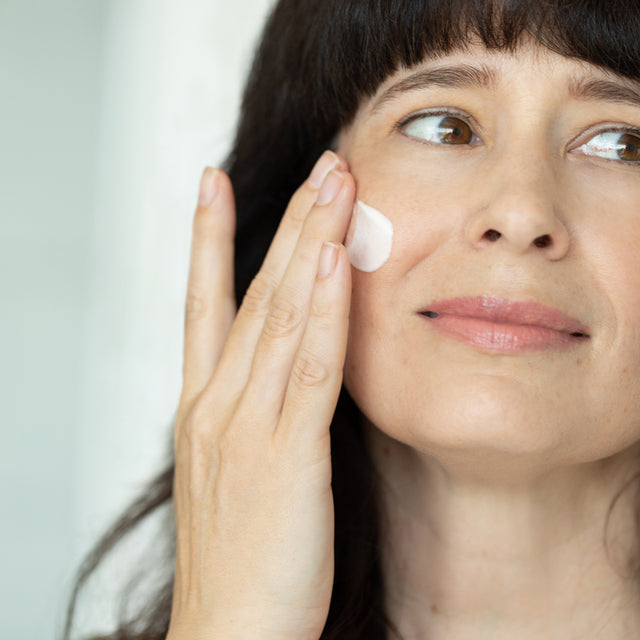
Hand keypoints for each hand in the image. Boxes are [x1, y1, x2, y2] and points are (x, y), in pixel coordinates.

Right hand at [166, 151, 353, 639]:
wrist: (229, 637)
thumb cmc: (241, 560)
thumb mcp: (236, 469)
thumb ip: (254, 410)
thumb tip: (282, 367)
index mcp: (204, 407)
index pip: (204, 303)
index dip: (208, 240)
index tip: (215, 184)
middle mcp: (218, 403)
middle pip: (254, 294)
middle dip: (285, 223)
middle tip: (315, 165)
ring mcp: (247, 426)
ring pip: (282, 318)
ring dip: (309, 247)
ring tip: (332, 187)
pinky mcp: (285, 457)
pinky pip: (310, 370)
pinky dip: (325, 314)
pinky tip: (335, 265)